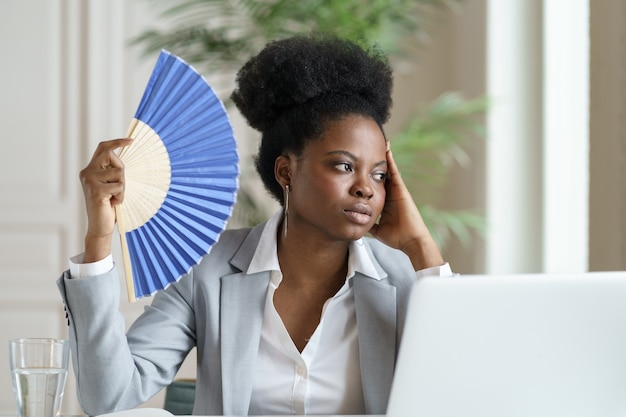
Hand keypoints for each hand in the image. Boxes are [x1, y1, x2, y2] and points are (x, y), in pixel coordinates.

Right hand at [79, 138, 132, 262]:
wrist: (99, 227)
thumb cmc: (108, 206)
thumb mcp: (110, 185)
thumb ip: (112, 172)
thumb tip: (125, 158)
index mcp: (90, 170)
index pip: (103, 148)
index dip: (117, 142)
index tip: (131, 140)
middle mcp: (87, 173)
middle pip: (111, 156)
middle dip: (121, 170)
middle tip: (119, 186)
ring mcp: (90, 181)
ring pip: (119, 173)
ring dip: (123, 187)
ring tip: (114, 198)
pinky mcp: (96, 191)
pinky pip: (120, 186)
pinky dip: (121, 197)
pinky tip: (113, 204)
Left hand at [368, 146, 443, 269]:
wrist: (411, 241)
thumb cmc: (397, 237)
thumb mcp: (377, 229)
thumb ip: (368, 223)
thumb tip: (356, 221)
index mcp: (385, 202)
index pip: (375, 185)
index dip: (368, 175)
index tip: (360, 165)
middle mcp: (391, 194)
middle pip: (380, 174)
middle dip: (374, 162)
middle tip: (366, 147)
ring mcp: (397, 190)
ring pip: (387, 169)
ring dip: (383, 156)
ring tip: (377, 141)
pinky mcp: (401, 189)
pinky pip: (394, 171)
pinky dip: (390, 160)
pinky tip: (386, 148)